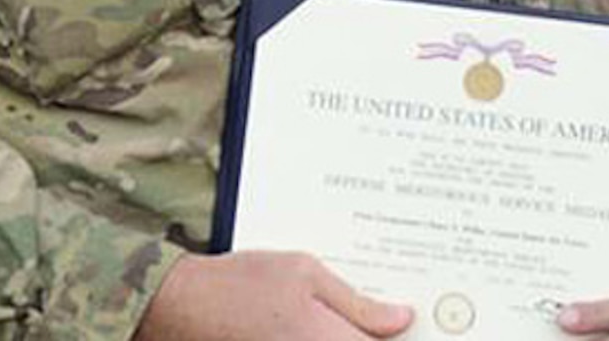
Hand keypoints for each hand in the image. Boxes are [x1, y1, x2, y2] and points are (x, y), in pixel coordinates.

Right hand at [134, 251, 411, 340]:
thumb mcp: (305, 273)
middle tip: (394, 317)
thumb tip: (402, 319)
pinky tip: (328, 324)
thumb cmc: (242, 283)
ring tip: (368, 318)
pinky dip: (331, 336)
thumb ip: (357, 303)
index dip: (406, 333)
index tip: (425, 324)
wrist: (182, 307)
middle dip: (382, 334)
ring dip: (356, 334)